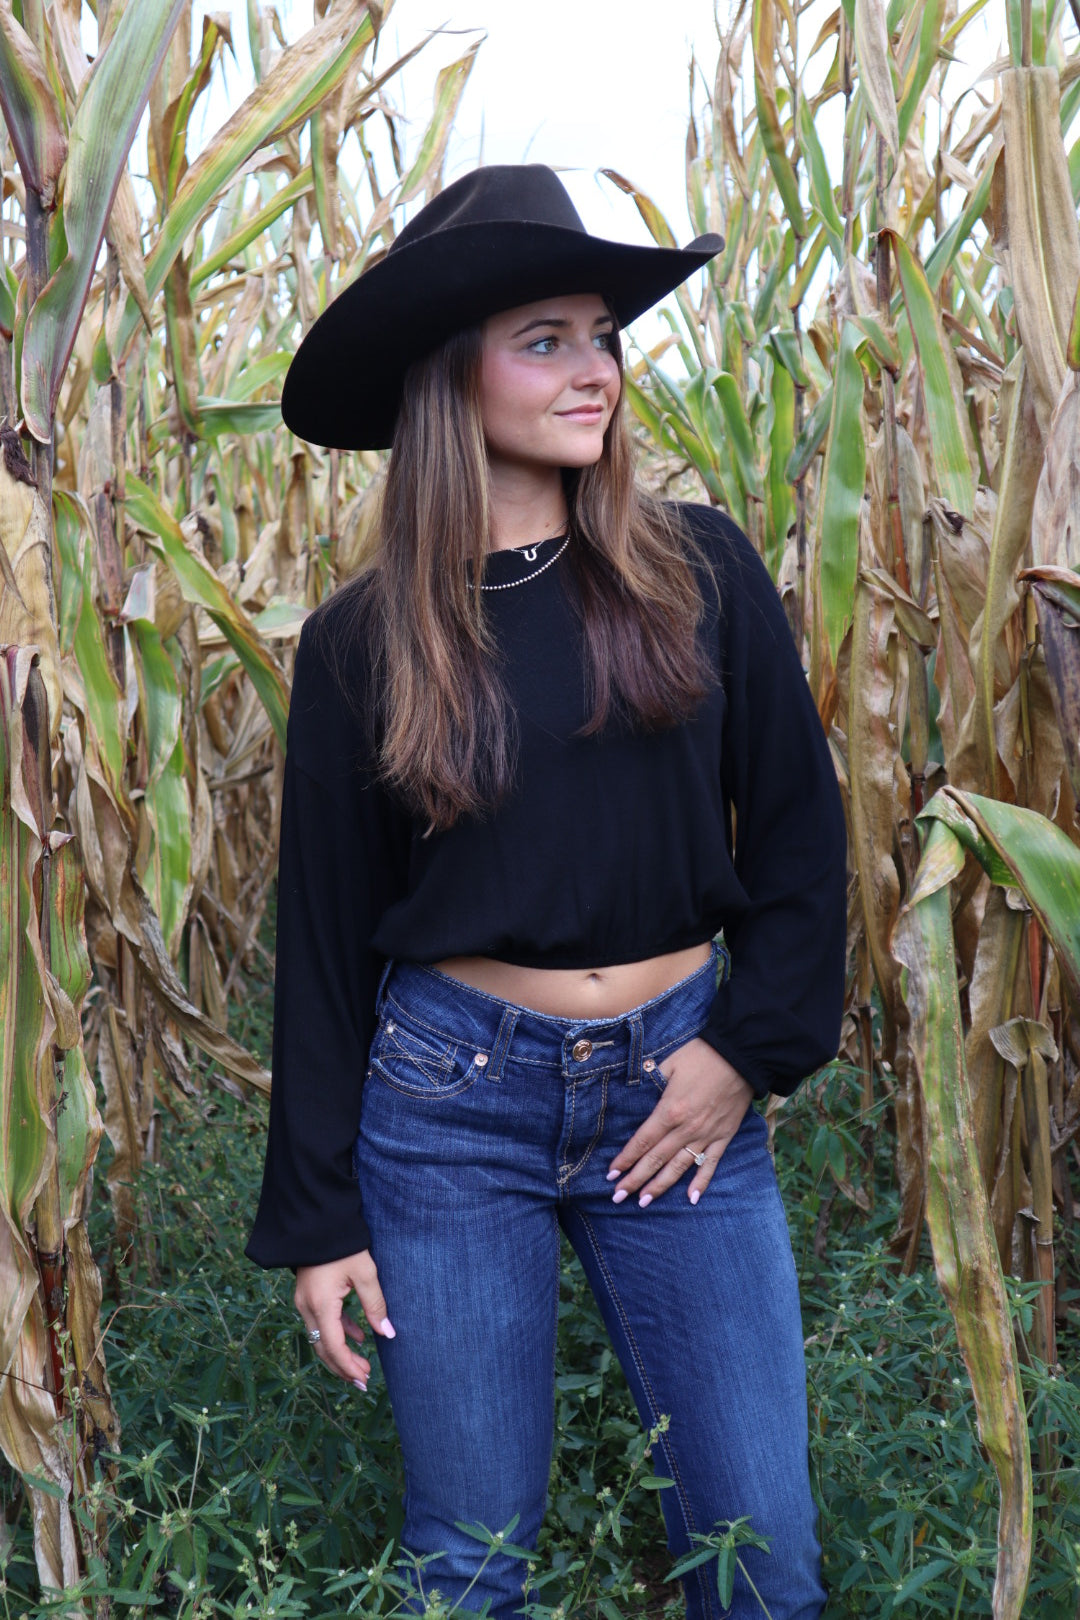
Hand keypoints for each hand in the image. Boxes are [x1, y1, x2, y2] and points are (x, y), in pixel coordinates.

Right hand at [294, 1250, 395, 1389]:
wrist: (319, 1220)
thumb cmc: (345, 1244)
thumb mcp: (365, 1273)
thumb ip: (376, 1305)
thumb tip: (388, 1333)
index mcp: (320, 1304)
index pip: (333, 1346)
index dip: (348, 1366)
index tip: (364, 1379)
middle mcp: (307, 1307)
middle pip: (322, 1348)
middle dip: (343, 1367)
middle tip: (364, 1381)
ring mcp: (304, 1301)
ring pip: (320, 1338)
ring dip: (340, 1353)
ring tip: (362, 1365)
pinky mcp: (308, 1295)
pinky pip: (321, 1322)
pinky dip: (338, 1332)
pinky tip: (357, 1337)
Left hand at [606, 1038, 752, 1206]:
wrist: (742, 1056)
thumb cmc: (702, 1056)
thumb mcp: (669, 1064)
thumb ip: (650, 1081)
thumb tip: (633, 1091)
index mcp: (669, 1111)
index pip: (642, 1141)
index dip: (625, 1159)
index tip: (611, 1174)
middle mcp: (686, 1129)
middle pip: (656, 1159)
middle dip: (635, 1180)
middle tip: (617, 1197)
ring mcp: (706, 1135)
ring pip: (679, 1167)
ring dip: (660, 1186)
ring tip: (643, 1202)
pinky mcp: (723, 1137)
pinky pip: (710, 1165)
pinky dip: (701, 1183)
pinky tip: (691, 1199)